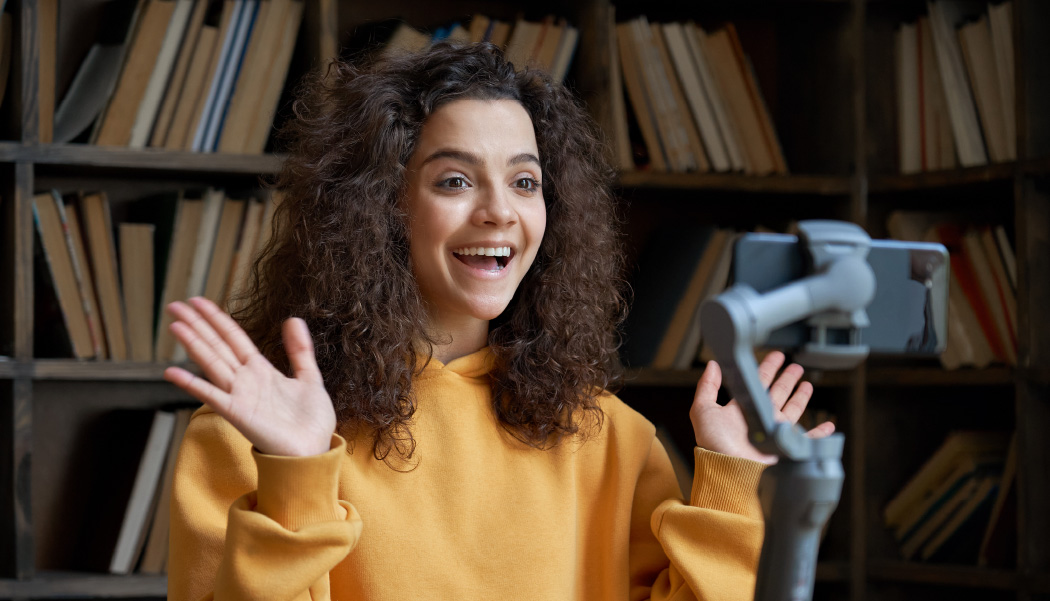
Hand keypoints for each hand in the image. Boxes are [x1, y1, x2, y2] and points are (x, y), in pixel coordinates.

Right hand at [163, 297, 335, 456]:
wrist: (314, 452)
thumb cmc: (310, 422)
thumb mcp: (309, 378)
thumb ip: (300, 350)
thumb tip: (293, 319)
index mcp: (262, 371)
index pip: (234, 338)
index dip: (217, 319)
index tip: (198, 301)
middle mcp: (246, 381)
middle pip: (217, 346)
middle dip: (197, 325)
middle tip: (174, 305)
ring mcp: (239, 396)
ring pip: (212, 363)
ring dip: (193, 344)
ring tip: (175, 325)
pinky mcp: (238, 413)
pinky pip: (211, 395)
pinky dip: (192, 384)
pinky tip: (172, 371)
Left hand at [689, 351, 834, 464]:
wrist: (729, 469)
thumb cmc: (714, 444)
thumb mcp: (703, 410)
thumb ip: (707, 386)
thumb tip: (712, 365)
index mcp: (743, 409)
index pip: (758, 382)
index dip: (768, 368)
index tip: (776, 356)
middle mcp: (760, 418)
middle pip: (778, 392)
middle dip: (786, 378)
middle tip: (795, 366)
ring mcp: (774, 432)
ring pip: (792, 409)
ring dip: (800, 396)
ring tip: (807, 384)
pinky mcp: (786, 446)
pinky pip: (808, 439)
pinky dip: (820, 434)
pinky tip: (828, 426)